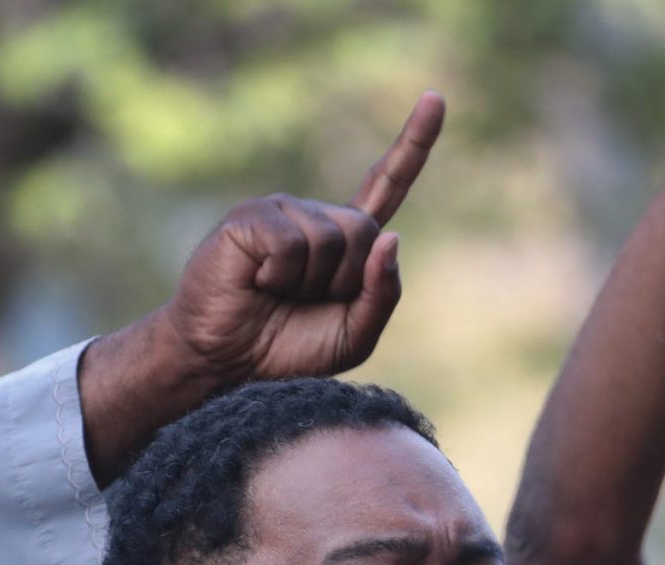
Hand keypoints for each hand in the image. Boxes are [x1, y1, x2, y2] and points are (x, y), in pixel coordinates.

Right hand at [154, 91, 443, 383]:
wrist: (228, 364)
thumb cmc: (287, 350)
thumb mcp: (354, 334)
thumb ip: (382, 292)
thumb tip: (390, 237)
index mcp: (346, 240)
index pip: (388, 184)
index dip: (414, 144)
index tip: (435, 99)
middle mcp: (315, 216)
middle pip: (364, 230)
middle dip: (345, 279)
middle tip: (304, 300)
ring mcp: (282, 211)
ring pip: (331, 239)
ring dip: (310, 282)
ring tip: (276, 292)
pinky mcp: (251, 217)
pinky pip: (292, 244)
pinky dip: (281, 275)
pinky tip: (256, 281)